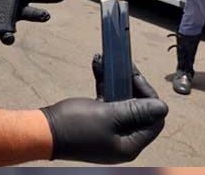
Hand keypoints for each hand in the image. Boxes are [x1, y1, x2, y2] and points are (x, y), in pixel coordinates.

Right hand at [40, 56, 167, 163]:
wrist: (43, 132)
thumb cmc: (74, 126)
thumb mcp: (107, 114)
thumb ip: (135, 110)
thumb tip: (162, 107)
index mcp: (129, 144)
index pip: (153, 120)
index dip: (148, 96)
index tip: (135, 76)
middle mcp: (122, 140)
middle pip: (138, 109)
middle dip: (131, 84)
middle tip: (124, 65)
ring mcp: (109, 132)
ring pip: (122, 102)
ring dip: (116, 81)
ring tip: (106, 60)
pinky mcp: (96, 124)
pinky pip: (107, 102)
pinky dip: (105, 86)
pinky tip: (97, 67)